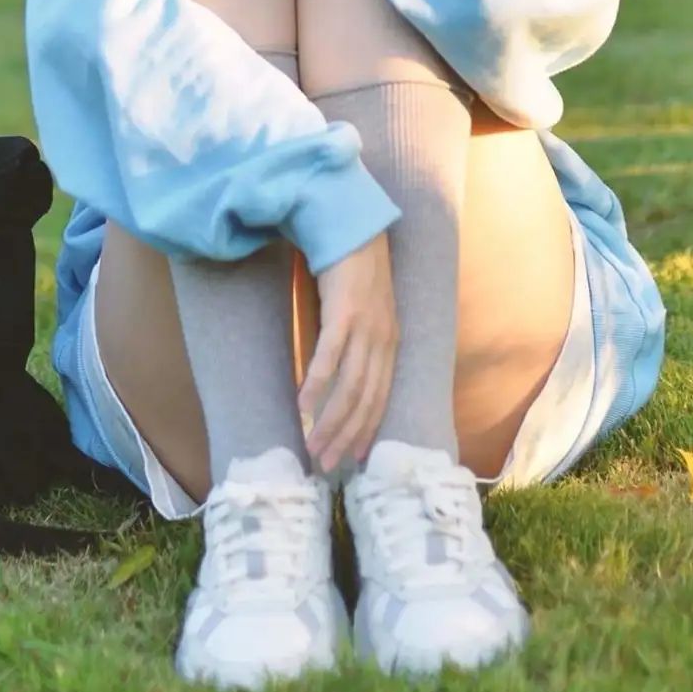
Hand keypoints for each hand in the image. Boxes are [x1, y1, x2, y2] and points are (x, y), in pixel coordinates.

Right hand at [297, 232, 398, 473]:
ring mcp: (365, 328)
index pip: (381, 399)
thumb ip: (359, 342)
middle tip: (324, 464)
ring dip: (330, 421)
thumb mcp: (365, 312)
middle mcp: (382, 341)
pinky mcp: (345, 313)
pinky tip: (303, 404)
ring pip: (349, 387)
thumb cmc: (353, 272)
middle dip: (345, 436)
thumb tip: (340, 376)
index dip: (366, 431)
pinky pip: (330, 357)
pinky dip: (317, 384)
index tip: (350, 459)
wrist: (353, 228)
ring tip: (312, 444)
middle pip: (365, 401)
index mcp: (389, 344)